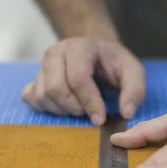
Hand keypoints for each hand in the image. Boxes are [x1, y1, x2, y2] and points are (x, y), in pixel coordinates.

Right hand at [22, 38, 145, 125]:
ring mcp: (42, 65)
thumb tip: (127, 113)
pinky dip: (47, 108)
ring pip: (43, 96)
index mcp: (80, 47)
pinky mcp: (34, 78)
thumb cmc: (113, 63)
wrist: (96, 53)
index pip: (78, 78)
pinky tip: (63, 107)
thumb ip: (135, 90)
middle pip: (56, 89)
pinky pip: (32, 98)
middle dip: (75, 108)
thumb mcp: (133, 71)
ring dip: (63, 111)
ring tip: (80, 108)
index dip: (89, 103)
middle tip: (90, 112)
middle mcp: (56, 53)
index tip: (100, 120)